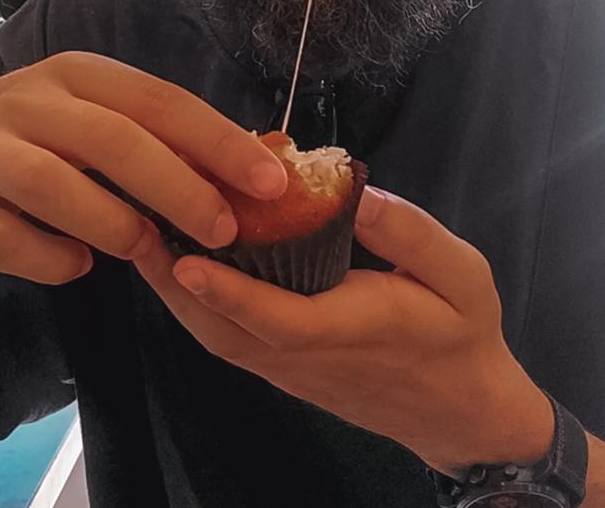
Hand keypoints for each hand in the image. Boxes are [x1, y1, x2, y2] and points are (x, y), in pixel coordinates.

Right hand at [0, 52, 286, 284]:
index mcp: (79, 76)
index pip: (162, 101)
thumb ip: (159, 138)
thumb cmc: (37, 136)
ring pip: (51, 183)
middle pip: (114, 139)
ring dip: (110, 223)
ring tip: (145, 250)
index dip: (220, 141)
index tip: (271, 181)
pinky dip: (46, 257)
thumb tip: (258, 164)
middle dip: (178, 187)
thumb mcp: (93, 118)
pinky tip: (76, 266)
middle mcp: (30, 101)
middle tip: (224, 231)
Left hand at [133, 184, 553, 472]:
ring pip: (219, 339)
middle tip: (139, 224)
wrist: (464, 413)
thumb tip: (358, 192)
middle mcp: (309, 355)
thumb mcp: (462, 273)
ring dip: (177, 294)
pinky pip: (230, 341)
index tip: (185, 256)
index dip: (229, 290)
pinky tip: (184, 266)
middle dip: (176, 284)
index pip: (279, 317)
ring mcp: (292, 370)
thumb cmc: (465, 332)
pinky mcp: (288, 371)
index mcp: (354, 327)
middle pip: (226, 331)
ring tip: (147, 237)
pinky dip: (198, 305)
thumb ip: (410, 234)